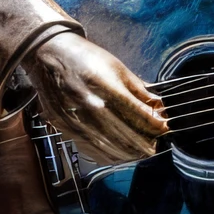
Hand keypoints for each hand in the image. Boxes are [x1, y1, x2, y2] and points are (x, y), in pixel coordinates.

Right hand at [21, 29, 167, 165]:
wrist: (49, 56)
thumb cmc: (85, 59)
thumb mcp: (117, 67)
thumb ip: (139, 90)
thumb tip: (159, 107)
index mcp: (106, 87)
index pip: (139, 115)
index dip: (156, 125)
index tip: (165, 127)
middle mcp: (91, 107)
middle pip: (128, 137)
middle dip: (147, 142)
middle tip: (157, 144)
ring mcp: (77, 121)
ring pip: (112, 149)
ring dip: (131, 153)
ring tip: (143, 151)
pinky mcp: (67, 129)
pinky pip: (93, 151)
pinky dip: (111, 156)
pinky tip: (121, 153)